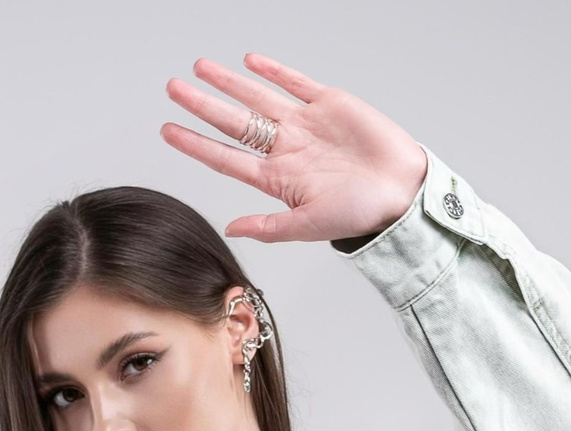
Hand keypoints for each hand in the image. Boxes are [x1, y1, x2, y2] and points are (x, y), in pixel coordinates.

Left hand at [160, 55, 427, 245]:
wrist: (402, 191)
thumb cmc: (361, 214)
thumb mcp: (310, 226)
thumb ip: (270, 227)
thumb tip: (231, 228)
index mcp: (278, 179)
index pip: (226, 157)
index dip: (196, 143)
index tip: (168, 130)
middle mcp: (286, 148)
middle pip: (234, 121)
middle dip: (202, 104)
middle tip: (173, 88)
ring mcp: (305, 124)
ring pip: (258, 98)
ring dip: (229, 82)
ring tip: (200, 68)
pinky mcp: (328, 104)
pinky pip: (295, 82)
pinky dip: (274, 71)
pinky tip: (250, 61)